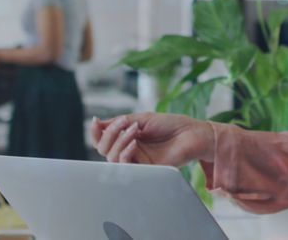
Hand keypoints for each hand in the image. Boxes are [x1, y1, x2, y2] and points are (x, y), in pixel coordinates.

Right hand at [92, 112, 214, 166]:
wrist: (191, 134)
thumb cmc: (170, 125)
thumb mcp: (142, 119)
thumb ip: (119, 123)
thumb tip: (97, 123)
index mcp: (127, 137)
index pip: (103, 139)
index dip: (95, 132)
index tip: (96, 121)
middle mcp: (129, 150)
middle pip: (103, 149)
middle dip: (109, 134)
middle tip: (124, 122)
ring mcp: (136, 160)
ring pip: (111, 157)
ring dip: (119, 140)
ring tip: (134, 129)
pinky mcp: (144, 169)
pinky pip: (125, 166)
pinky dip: (125, 152)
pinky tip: (134, 143)